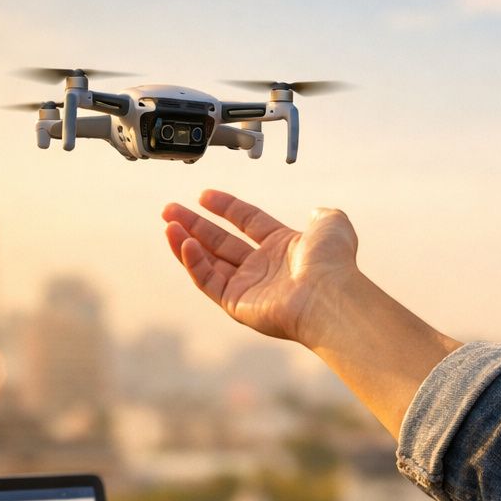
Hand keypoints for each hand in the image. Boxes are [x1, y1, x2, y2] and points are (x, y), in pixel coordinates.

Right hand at [162, 190, 358, 345]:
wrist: (328, 296)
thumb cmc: (333, 263)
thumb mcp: (333, 225)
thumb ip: (324, 215)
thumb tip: (319, 212)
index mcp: (284, 247)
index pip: (248, 221)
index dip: (226, 207)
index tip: (203, 195)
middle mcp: (265, 268)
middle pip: (221, 241)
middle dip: (194, 224)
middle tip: (169, 210)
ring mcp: (250, 287)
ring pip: (209, 262)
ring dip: (186, 242)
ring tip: (168, 224)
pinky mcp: (237, 304)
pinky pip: (208, 281)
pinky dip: (193, 263)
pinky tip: (183, 244)